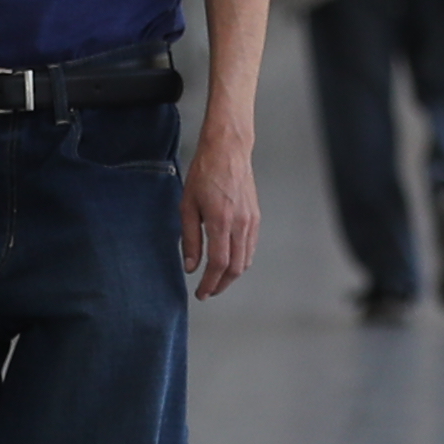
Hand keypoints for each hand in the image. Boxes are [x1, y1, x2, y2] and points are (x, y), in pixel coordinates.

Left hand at [181, 123, 260, 299]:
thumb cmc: (205, 172)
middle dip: (221, 284)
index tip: (201, 293)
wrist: (228, 151)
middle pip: (235, 267)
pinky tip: (230, 261)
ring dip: (232, 275)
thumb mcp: (188, 205)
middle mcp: (240, 224)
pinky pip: (251, 247)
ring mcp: (251, 221)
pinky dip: (241, 260)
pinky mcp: (256, 217)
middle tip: (208, 291)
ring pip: (246, 260)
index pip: (218, 264)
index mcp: (220, 222)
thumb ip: (189, 238)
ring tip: (217, 279)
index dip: (210, 283)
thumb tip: (190, 265)